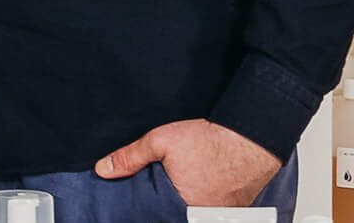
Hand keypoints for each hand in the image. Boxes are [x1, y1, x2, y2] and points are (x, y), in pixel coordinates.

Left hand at [97, 118, 281, 207]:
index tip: (134, 202)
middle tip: (157, 190)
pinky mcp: (232, 211)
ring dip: (179, 205)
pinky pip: (207, 212)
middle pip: (171, 216)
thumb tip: (103, 170)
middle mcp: (202, 217)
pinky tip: (194, 187)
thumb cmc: (210, 140)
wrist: (250, 137)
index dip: (144, 209)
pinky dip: (197, 202)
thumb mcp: (160, 142)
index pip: (154, 217)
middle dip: (161, 206)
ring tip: (177, 186)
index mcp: (183, 209)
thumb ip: (130, 158)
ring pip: (189, 214)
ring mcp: (220, 217)